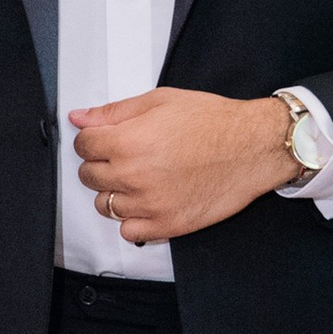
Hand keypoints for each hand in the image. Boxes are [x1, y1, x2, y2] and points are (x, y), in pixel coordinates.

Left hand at [68, 89, 295, 246]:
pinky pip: (129, 231)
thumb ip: (115, 112)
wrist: (253, 147)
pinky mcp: (167, 225)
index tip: (103, 139)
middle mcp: (134, 176)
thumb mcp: (160, 102)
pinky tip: (148, 201)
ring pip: (105, 206)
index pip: (82, 146)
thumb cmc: (214, 122)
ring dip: (115, 192)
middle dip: (100, 163)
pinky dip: (133, 219)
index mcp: (128, 142)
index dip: (92, 139)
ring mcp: (150, 204)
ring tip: (138, 179)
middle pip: (89, 176)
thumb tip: (79, 117)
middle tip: (123, 156)